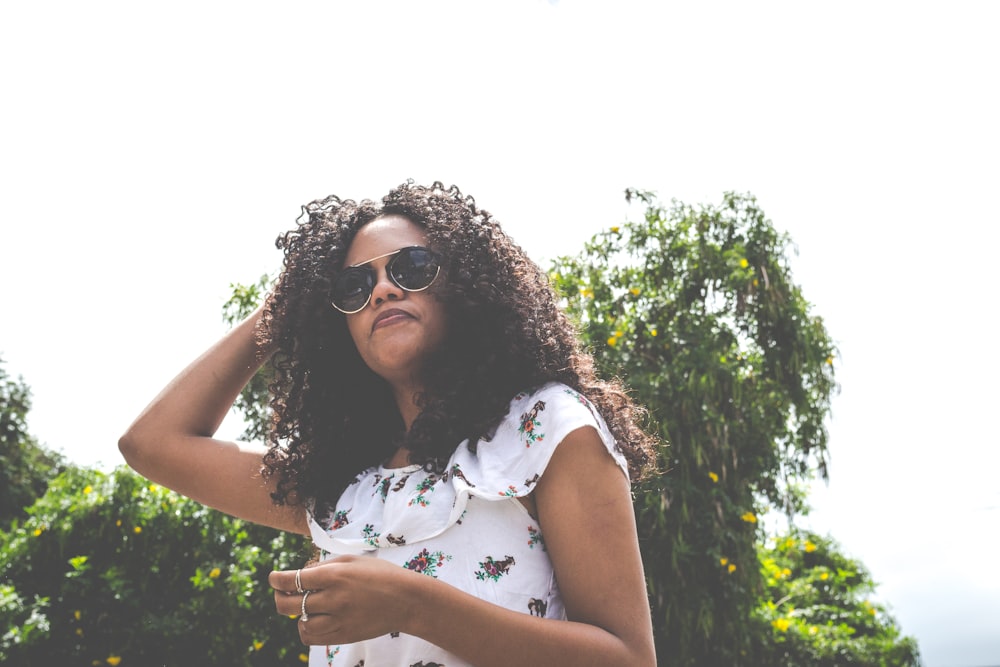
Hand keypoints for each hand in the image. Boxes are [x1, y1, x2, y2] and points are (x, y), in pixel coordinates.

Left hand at [269, 555, 426, 645]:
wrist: (407, 600)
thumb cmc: (381, 575)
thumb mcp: (354, 560)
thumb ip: (325, 566)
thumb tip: (301, 574)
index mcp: (335, 575)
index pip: (292, 580)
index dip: (276, 579)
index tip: (273, 578)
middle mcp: (333, 598)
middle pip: (288, 605)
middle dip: (279, 598)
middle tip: (282, 593)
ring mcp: (338, 620)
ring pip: (300, 623)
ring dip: (297, 615)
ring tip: (305, 607)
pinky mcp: (343, 636)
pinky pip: (312, 638)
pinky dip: (307, 629)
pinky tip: (314, 620)